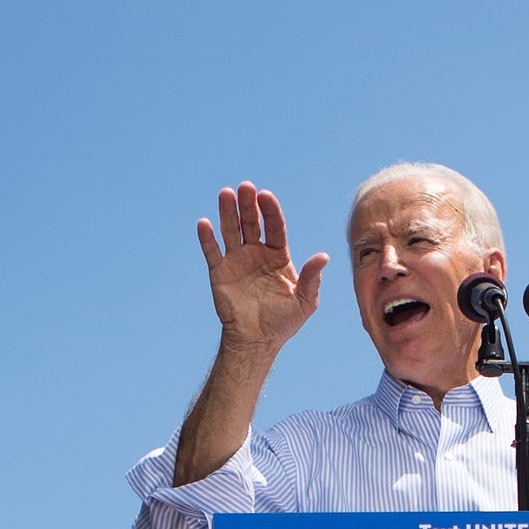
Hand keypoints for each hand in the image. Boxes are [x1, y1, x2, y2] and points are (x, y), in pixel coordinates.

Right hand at [196, 181, 327, 350]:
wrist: (257, 341)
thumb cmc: (283, 322)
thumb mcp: (305, 301)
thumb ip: (313, 278)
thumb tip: (323, 256)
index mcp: (277, 256)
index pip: (274, 227)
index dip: (270, 211)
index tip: (265, 195)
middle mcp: (256, 253)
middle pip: (251, 223)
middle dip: (248, 205)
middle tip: (245, 187)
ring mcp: (236, 261)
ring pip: (231, 231)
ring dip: (228, 212)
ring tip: (226, 193)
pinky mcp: (219, 272)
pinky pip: (212, 252)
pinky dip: (207, 238)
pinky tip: (205, 223)